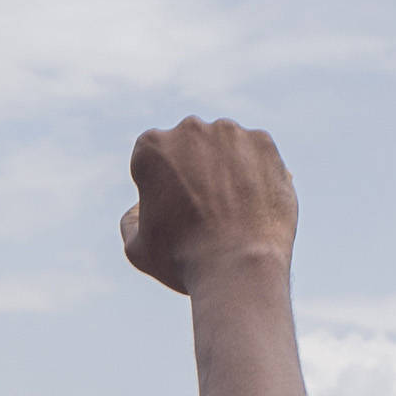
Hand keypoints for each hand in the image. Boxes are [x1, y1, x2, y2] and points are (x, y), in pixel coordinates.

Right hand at [119, 118, 296, 295]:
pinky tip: (254, 204)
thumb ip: (131, 221)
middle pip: (190, 146)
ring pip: (225, 147)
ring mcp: (230, 132)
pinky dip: (256, 172)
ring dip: (227, 168)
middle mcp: (189, 129)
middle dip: (195, 169)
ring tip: (233, 209)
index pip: (154, 159)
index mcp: (152, 147)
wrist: (239, 265)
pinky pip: (256, 154)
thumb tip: (140, 206)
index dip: (162, 186)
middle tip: (206, 208)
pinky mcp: (263, 142)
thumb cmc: (183, 261)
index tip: (175, 210)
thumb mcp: (139, 248)